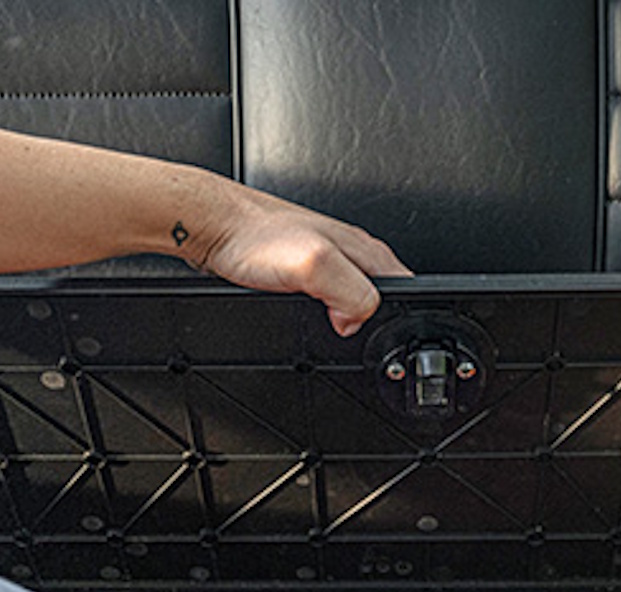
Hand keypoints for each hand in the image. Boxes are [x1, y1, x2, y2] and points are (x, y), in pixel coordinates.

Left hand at [184, 183, 412, 336]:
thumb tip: (360, 318)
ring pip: (353, 301)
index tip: (373, 337)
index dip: (395, 320)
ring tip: (326, 329)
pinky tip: (306, 318)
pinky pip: (325, 300)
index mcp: (366, 250)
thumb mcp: (314, 266)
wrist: (213, 226)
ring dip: (344, 320)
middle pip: (382, 299)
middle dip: (370, 325)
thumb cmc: (253, 237)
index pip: (407, 291)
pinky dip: (319, 315)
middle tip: (343, 334)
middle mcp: (350, 252)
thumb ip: (350, 293)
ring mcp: (327, 261)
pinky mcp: (303, 271)